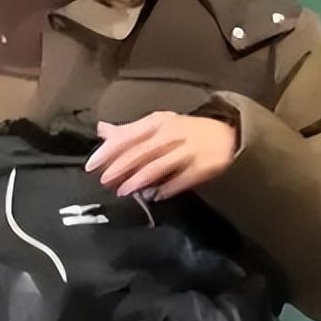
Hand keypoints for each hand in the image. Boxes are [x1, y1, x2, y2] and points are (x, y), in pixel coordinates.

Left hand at [84, 110, 238, 200]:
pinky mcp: (202, 167)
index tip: (91, 164)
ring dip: (138, 179)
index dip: (108, 151)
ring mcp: (188, 150)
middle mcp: (171, 134)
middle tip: (104, 181)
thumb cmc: (187, 131)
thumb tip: (101, 130)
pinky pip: (180, 180)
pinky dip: (166, 189)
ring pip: (158, 165)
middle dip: (119, 167)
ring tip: (123, 190)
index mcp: (158, 122)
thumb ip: (130, 131)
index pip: (127, 136)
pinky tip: (153, 197)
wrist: (229, 137)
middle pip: (140, 151)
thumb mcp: (159, 125)